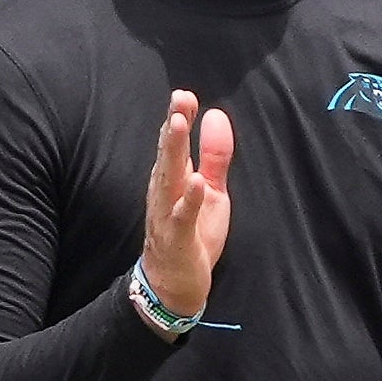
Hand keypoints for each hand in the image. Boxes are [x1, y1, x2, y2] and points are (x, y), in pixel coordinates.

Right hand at [140, 88, 232, 324]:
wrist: (173, 285)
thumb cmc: (191, 235)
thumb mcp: (210, 191)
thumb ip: (214, 156)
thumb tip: (216, 116)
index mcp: (173, 178)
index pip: (174, 142)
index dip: (180, 118)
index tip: (185, 95)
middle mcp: (164, 192)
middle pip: (169, 154)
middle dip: (174, 125)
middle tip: (179, 98)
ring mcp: (168, 214)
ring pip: (169, 178)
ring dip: (174, 152)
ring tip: (180, 124)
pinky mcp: (178, 238)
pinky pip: (182, 216)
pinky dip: (188, 198)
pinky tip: (196, 181)